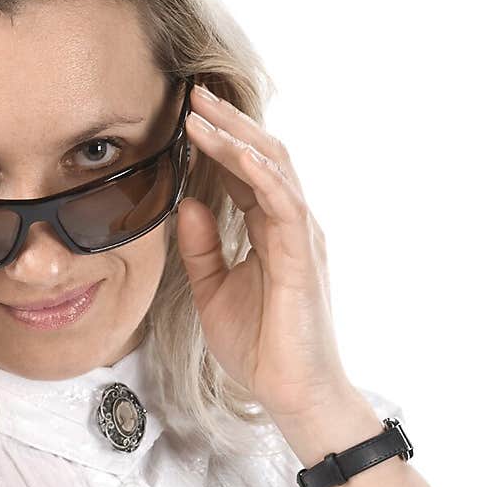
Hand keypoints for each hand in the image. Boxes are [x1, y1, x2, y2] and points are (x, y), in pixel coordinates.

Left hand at [176, 83, 354, 423]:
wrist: (292, 393)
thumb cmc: (260, 348)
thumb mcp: (213, 292)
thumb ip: (201, 248)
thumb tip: (186, 203)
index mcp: (271, 231)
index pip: (245, 172)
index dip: (218, 141)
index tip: (184, 114)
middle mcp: (291, 224)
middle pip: (263, 155)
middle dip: (228, 122)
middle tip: (191, 93)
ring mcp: (301, 237)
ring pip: (273, 168)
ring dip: (236, 137)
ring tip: (200, 112)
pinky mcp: (301, 256)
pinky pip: (283, 202)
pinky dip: (258, 173)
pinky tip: (233, 152)